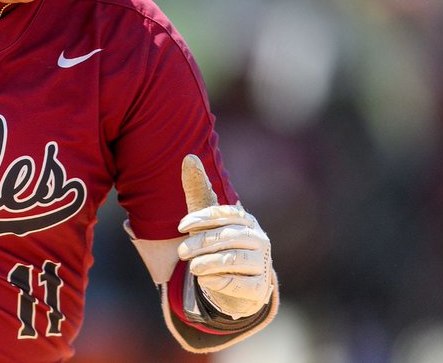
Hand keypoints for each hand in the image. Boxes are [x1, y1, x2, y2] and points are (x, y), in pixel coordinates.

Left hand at [177, 154, 273, 318]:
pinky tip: (206, 280)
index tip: (181, 226)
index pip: (223, 214)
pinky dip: (221, 282)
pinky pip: (241, 284)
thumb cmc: (218, 245)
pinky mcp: (260, 287)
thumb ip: (198, 191)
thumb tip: (189, 156)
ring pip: (234, 259)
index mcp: (244, 219)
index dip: (201, 218)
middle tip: (181, 252)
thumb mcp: (206, 220)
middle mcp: (258, 238)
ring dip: (209, 262)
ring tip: (193, 267)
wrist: (236, 284)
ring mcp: (261, 263)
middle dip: (201, 243)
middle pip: (227, 236)